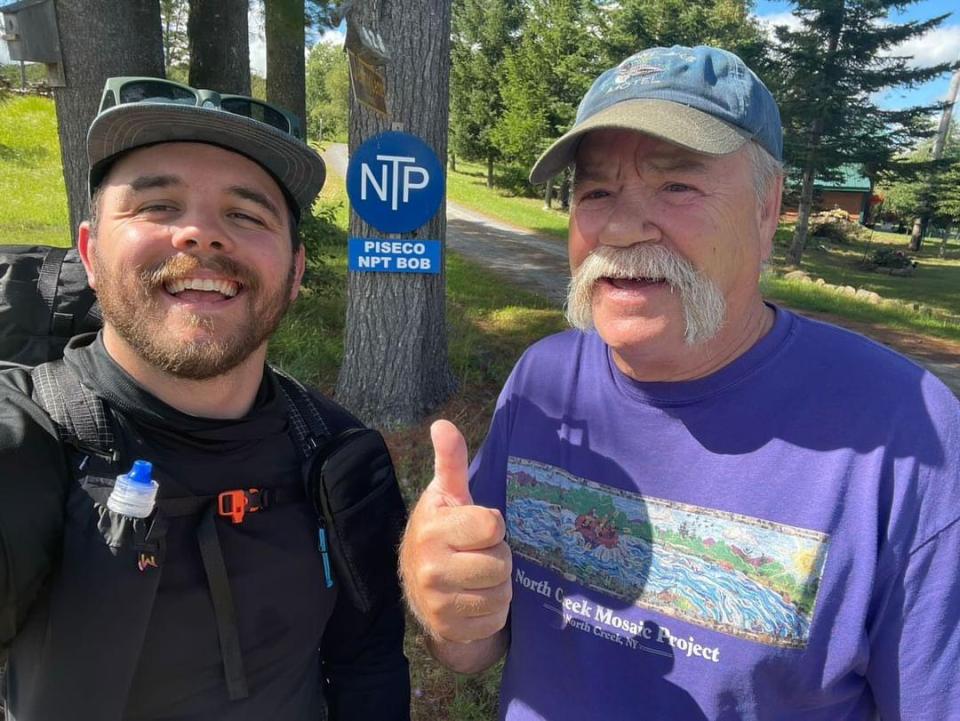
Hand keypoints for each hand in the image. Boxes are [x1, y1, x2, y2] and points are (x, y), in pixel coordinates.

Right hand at [400, 419, 511, 643]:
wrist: (419, 584)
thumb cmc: (443, 530)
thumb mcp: (447, 493)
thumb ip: (451, 459)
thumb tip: (442, 424)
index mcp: (433, 528)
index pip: (492, 526)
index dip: (492, 526)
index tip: (476, 527)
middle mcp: (431, 568)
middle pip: (501, 564)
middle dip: (497, 557)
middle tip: (477, 554)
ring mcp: (437, 603)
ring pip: (502, 595)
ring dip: (498, 586)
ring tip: (476, 576)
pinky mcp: (447, 630)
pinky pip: (495, 621)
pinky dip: (491, 612)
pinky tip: (473, 599)